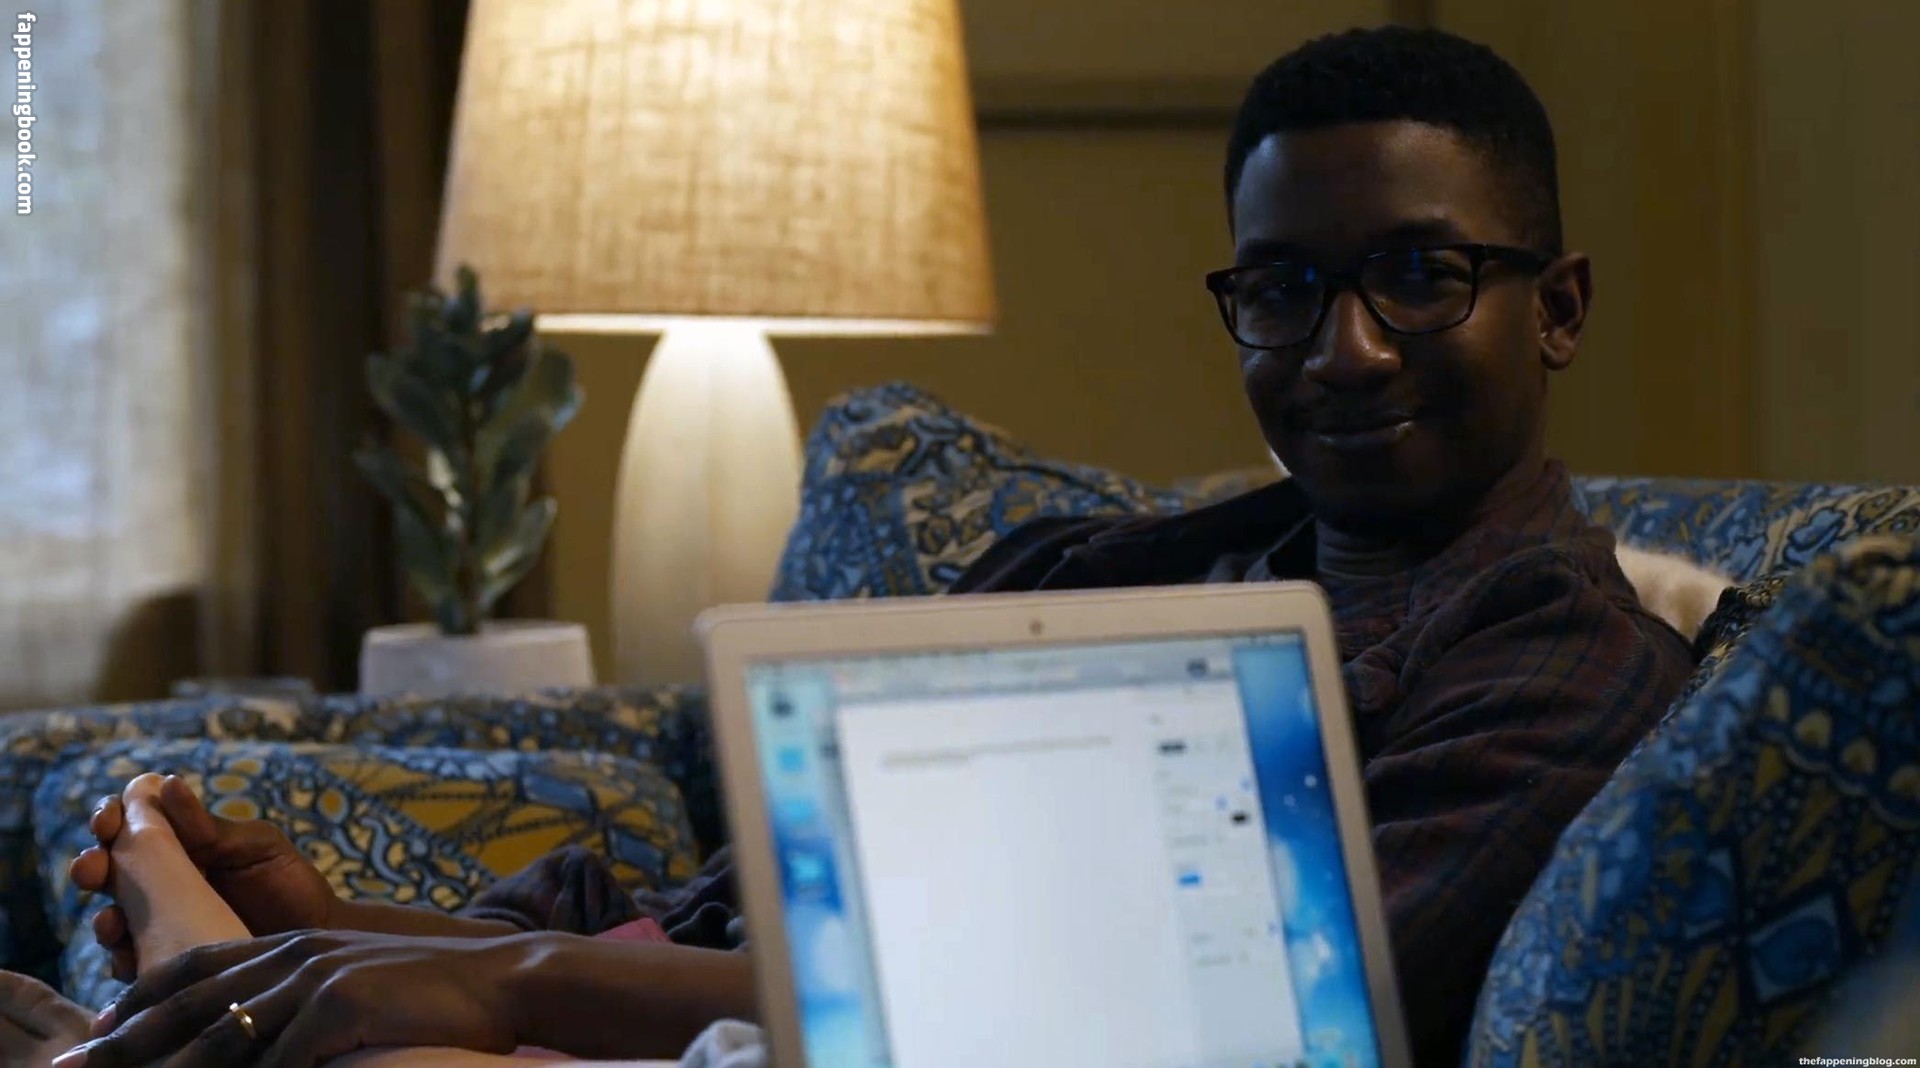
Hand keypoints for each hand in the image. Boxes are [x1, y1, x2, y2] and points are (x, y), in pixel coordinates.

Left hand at [67, 930, 536, 1067]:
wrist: (506, 980)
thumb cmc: (435, 995)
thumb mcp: (357, 985)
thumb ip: (306, 999)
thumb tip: (267, 1038)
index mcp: (295, 943)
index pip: (195, 965)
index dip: (141, 995)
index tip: (101, 1025)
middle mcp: (295, 953)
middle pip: (189, 1001)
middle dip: (128, 1039)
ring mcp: (318, 977)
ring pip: (222, 1034)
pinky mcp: (343, 1004)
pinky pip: (281, 1056)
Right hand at [68, 776, 337, 978]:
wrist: (316, 934)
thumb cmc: (289, 881)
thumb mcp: (256, 846)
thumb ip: (210, 827)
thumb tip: (167, 785)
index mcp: (179, 844)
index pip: (130, 826)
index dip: (110, 819)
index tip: (108, 823)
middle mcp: (161, 882)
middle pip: (107, 871)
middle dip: (91, 867)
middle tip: (93, 871)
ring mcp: (160, 924)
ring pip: (113, 919)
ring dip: (104, 919)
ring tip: (112, 923)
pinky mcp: (167, 962)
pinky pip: (133, 963)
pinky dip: (125, 961)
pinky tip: (131, 959)